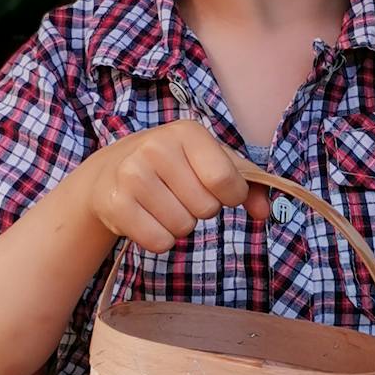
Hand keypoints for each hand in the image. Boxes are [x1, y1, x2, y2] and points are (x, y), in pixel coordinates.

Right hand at [87, 119, 270, 252]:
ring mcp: (132, 175)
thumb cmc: (173, 167)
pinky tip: (147, 217)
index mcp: (187, 132)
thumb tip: (264, 212)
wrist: (110, 172)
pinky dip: (160, 238)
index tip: (219, 190)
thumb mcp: (211, 162)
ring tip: (162, 204)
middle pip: (206, 208)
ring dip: (180, 225)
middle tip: (180, 194)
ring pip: (183, 228)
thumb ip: (247, 182)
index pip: (225, 180)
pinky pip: (159, 242)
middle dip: (201, 210)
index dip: (231, 195)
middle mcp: (156, 147)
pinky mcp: (116, 204)